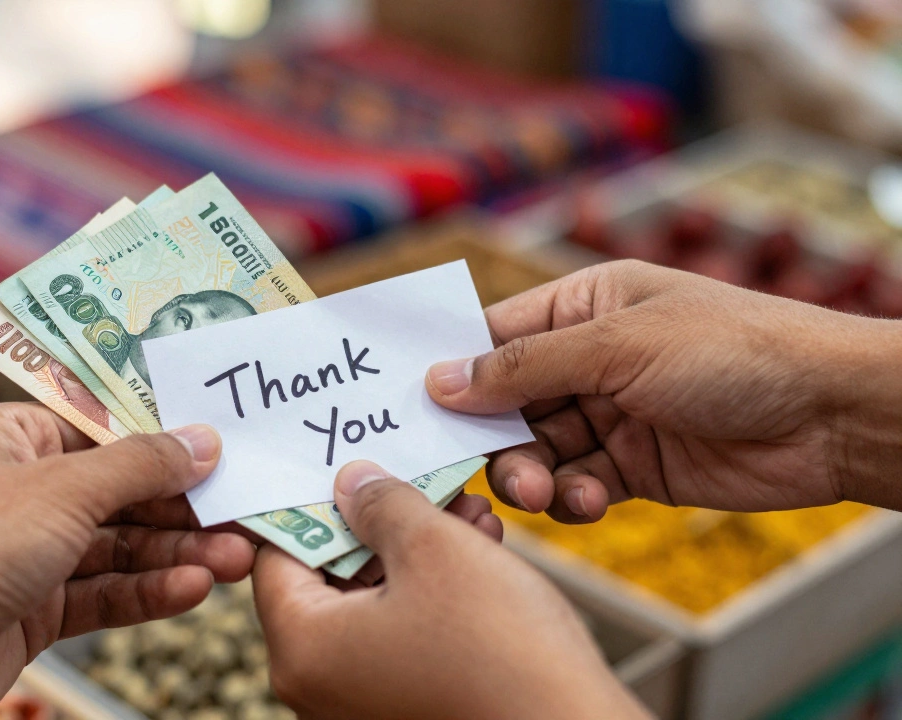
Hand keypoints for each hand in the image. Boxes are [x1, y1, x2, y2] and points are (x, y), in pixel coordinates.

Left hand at [0, 403, 253, 719]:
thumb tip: (204, 440)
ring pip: (118, 546)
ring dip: (176, 552)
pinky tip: (192, 589)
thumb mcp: (63, 491)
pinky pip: (103, 592)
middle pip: (119, 491)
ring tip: (234, 559)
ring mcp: (27, 552)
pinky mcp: (34, 608)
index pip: (102, 427)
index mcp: (10, 437)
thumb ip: (140, 466)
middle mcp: (20, 490)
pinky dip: (147, 590)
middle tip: (244, 513)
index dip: (163, 437)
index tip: (224, 445)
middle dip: (181, 507)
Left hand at [253, 461, 647, 719]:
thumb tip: (351, 484)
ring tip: (465, 512)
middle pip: (326, 579)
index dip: (314, 504)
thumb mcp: (435, 547)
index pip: (276, 556)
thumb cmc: (501, 653)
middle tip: (416, 484)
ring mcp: (361, 705)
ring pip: (372, 604)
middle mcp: (318, 688)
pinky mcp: (405, 711)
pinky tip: (477, 554)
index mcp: (303, 650)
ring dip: (414, 553)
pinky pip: (400, 637)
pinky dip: (430, 595)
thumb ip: (381, 505)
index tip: (345, 472)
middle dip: (377, 524)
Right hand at [425, 260, 901, 521]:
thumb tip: (440, 380)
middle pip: (505, 403)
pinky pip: (576, 486)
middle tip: (499, 470)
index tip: (410, 410)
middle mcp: (589, 358)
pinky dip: (570, 499)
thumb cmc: (733, 350)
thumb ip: (524, 368)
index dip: (451, 372)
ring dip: (530, 475)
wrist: (831, 415)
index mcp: (582, 306)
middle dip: (494, 438)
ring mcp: (610, 414)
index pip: (493, 337)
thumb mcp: (619, 346)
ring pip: (535, 451)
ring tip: (543, 491)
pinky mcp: (634, 467)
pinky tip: (586, 502)